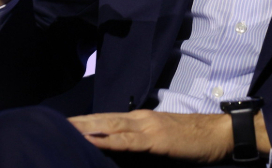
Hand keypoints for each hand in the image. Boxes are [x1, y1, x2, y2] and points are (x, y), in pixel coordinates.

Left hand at [69, 111, 232, 163]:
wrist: (218, 134)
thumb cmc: (193, 140)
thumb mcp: (162, 141)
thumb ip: (141, 143)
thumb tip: (120, 153)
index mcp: (141, 119)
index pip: (107, 119)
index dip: (85, 120)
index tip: (64, 123)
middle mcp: (140, 118)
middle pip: (103, 119)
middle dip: (78, 122)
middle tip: (53, 123)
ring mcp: (147, 127)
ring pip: (110, 126)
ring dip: (86, 128)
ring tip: (65, 129)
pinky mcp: (155, 140)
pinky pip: (127, 141)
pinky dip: (108, 139)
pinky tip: (93, 139)